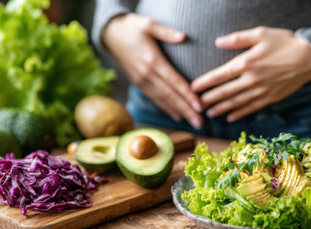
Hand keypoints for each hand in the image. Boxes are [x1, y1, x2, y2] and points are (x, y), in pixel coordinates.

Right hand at [102, 14, 202, 128]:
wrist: (110, 34)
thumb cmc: (132, 26)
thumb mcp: (148, 24)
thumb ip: (166, 32)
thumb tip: (183, 37)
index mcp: (152, 60)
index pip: (174, 81)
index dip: (187, 95)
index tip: (199, 106)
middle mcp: (146, 74)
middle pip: (170, 95)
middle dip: (186, 110)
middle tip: (200, 123)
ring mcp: (141, 80)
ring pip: (162, 100)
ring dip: (178, 112)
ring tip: (193, 122)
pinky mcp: (138, 83)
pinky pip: (154, 98)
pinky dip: (166, 108)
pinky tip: (177, 115)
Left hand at [191, 26, 310, 122]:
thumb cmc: (285, 42)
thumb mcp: (260, 34)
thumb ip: (237, 39)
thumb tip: (217, 41)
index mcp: (246, 63)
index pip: (219, 75)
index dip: (204, 83)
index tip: (193, 88)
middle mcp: (251, 79)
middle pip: (225, 92)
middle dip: (209, 99)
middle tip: (196, 105)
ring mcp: (261, 91)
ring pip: (236, 103)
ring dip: (221, 109)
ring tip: (209, 113)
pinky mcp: (270, 98)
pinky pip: (251, 108)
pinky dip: (239, 113)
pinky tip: (230, 118)